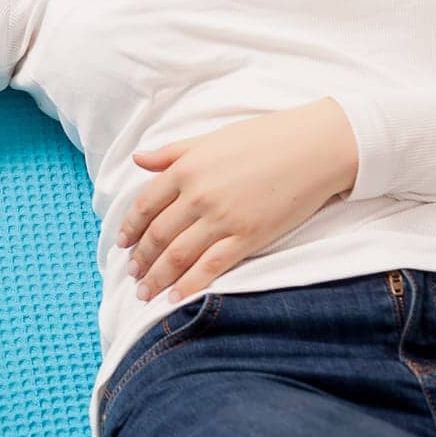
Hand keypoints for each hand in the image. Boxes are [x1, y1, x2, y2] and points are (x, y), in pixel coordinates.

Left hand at [116, 98, 358, 302]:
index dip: (130, 228)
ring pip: (178, 255)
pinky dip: (189, 285)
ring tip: (144, 292)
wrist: (314, 148)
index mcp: (184, 169)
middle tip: (131, 274)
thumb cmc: (263, 138)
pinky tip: (174, 298)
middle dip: (141, 259)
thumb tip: (137, 159)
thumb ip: (171, 153)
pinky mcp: (248, 237)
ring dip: (157, 277)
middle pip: (158, 234)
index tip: (121, 243)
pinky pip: (210, 266)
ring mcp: (222, 219)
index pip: (145, 205)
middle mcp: (197, 196)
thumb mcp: (209, 139)